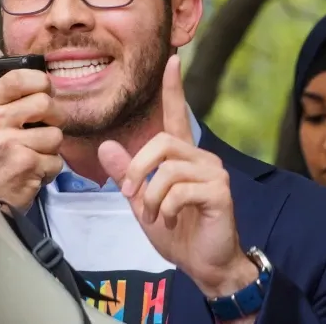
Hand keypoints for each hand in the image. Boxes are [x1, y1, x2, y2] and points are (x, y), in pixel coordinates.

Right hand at [0, 47, 66, 210]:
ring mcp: (8, 144)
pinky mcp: (25, 165)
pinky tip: (32, 172)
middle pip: (45, 103)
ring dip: (50, 149)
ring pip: (55, 134)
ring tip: (32, 155)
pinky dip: (49, 169)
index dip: (40, 81)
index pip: (17, 78)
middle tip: (42, 129)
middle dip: (52, 118)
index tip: (44, 91)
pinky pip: (56, 159)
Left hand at [98, 55, 258, 298]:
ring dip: (152, 197)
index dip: (174, 88)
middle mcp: (201, 158)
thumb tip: (106, 146)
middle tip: (133, 196)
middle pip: (161, 143)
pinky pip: (181, 190)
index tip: (173, 59)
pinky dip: (168, 209)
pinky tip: (175, 220)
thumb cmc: (179, 233)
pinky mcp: (220, 192)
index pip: (177, 115)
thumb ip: (127, 175)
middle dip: (138, 169)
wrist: (205, 265)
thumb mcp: (143, 203)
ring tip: (156, 216)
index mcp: (183, 157)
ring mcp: (213, 173)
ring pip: (168, 168)